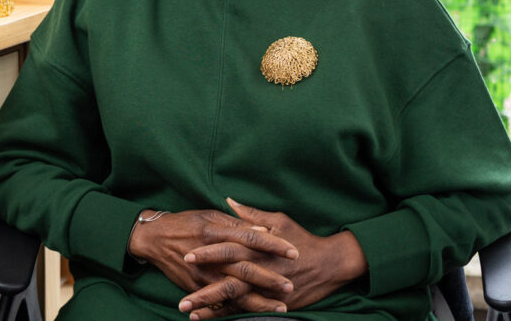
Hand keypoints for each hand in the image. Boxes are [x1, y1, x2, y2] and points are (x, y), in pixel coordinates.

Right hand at [128, 208, 297, 314]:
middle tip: (291, 285)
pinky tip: (252, 315)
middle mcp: (210, 254)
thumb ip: (236, 223)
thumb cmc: (185, 223)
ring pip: (235, 290)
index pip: (250, 237)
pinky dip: (235, 310)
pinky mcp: (195, 286)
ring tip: (280, 307)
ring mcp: (202, 273)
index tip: (293, 251)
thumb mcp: (210, 215)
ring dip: (258, 301)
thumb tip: (262, 229)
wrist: (153, 238)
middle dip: (269, 278)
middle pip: (245, 268)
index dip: (273, 245)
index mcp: (215, 231)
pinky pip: (218, 301)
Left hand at [178, 198, 368, 318]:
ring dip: (210, 307)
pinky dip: (227, 315)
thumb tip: (229, 200)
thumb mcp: (278, 221)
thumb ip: (251, 215)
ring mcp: (267, 289)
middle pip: (227, 280)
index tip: (187, 255)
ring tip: (187, 311)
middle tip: (179, 295)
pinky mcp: (274, 303)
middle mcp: (260, 270)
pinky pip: (247, 311)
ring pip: (234, 300)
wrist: (331, 264)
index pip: (228, 249)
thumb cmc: (302, 238)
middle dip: (203, 288)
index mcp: (258, 248)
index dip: (208, 252)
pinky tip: (208, 318)